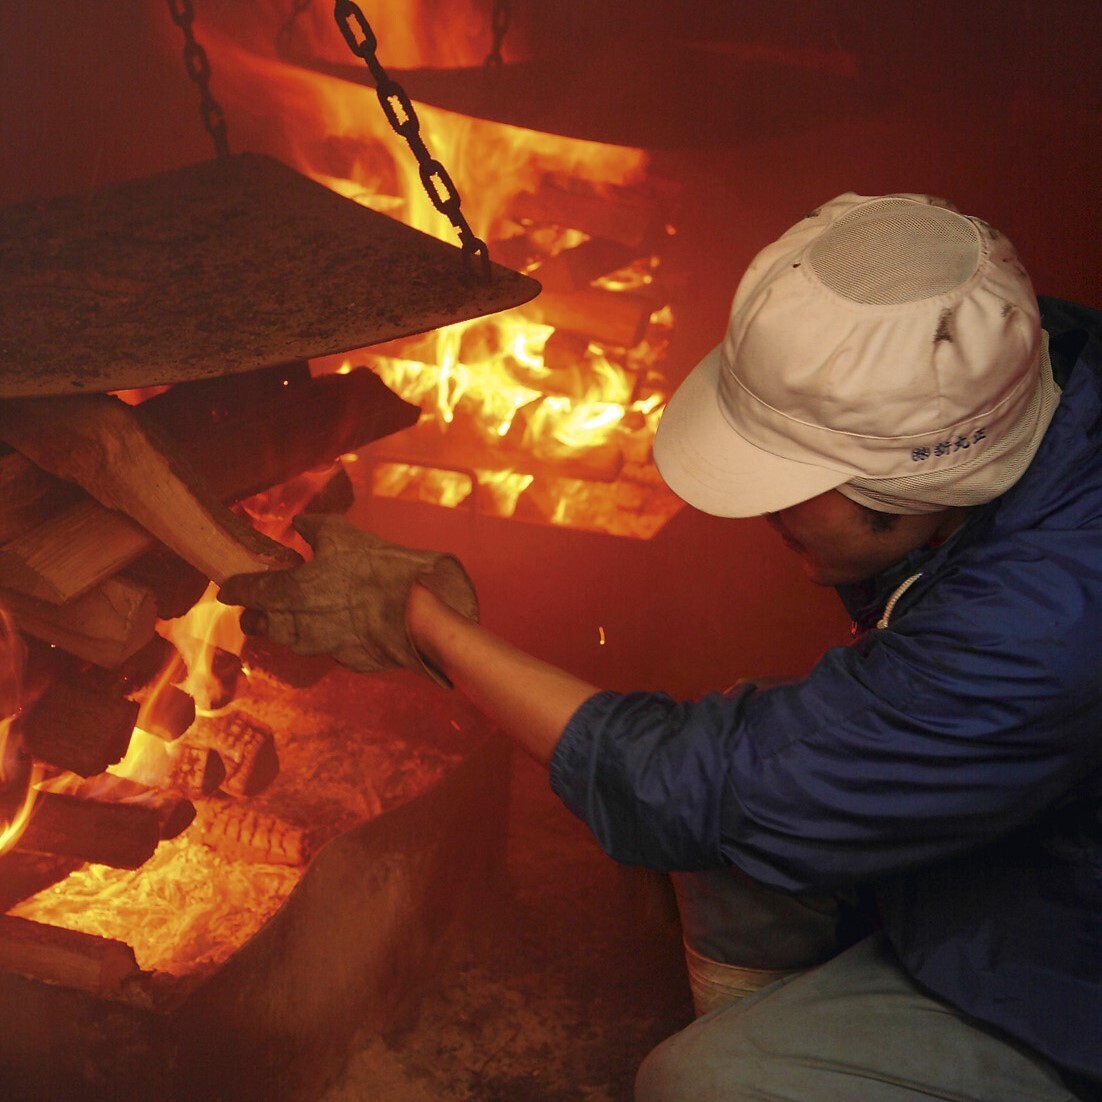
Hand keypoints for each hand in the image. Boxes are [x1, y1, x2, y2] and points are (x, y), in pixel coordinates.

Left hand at [217, 514, 477, 685]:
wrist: (421, 612)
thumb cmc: (379, 568)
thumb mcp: (343, 534)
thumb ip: (313, 528)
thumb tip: (298, 524)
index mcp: (291, 592)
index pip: (251, 592)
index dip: (237, 589)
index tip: (228, 588)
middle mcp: (299, 625)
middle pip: (263, 625)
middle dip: (256, 615)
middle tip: (256, 607)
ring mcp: (322, 647)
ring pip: (290, 641)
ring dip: (285, 629)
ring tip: (289, 619)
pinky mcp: (347, 660)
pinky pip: (325, 648)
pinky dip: (323, 637)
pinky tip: (334, 627)